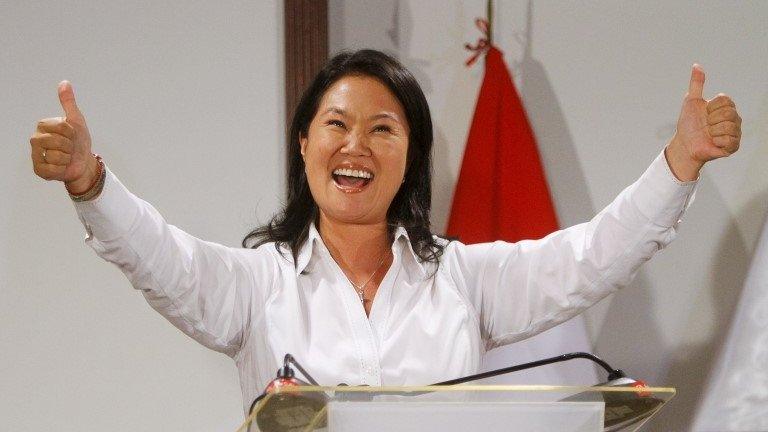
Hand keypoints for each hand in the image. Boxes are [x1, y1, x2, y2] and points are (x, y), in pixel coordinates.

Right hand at [30, 81, 97, 192]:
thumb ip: (69, 102)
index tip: (72, 135)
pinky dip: (62, 169)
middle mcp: (35, 139)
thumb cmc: (79, 141)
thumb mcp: (76, 120)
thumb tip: (64, 82)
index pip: (62, 126)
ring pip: (57, 156)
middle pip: (58, 141)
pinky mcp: (39, 170)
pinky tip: (61, 167)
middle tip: (69, 148)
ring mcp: (36, 155)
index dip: (72, 132)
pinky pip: (54, 169)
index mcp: (43, 125)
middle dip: (70, 146)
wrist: (84, 162)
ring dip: (67, 158)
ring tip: (66, 157)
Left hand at [666, 64, 741, 180]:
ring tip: (708, 134)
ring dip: (712, 131)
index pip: (724, 100)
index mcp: (726, 106)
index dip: (710, 107)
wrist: (684, 144)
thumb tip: (696, 65)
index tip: (704, 113)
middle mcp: (734, 118)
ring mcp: (735, 132)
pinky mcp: (733, 146)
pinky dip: (717, 141)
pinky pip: (729, 140)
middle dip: (710, 120)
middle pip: (728, 112)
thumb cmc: (689, 124)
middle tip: (705, 125)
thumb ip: (696, 84)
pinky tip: (713, 143)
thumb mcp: (691, 101)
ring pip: (728, 126)